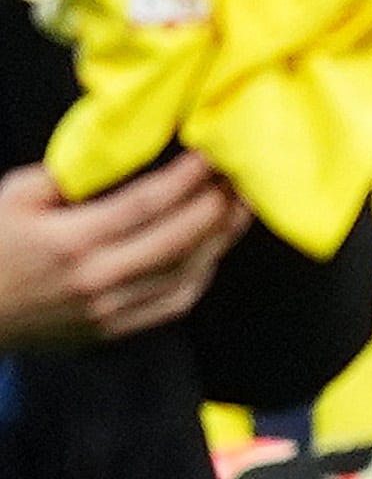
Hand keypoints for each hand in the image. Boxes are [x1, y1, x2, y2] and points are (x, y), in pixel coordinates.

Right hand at [0, 155, 250, 350]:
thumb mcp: (14, 198)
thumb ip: (67, 174)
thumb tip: (116, 148)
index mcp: (70, 240)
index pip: (147, 204)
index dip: (188, 178)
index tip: (213, 155)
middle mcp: (97, 278)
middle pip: (179, 240)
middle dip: (217, 206)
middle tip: (242, 178)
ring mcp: (108, 309)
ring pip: (185, 274)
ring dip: (220, 240)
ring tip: (239, 209)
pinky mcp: (112, 330)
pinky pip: (174, 303)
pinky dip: (201, 275)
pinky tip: (212, 251)